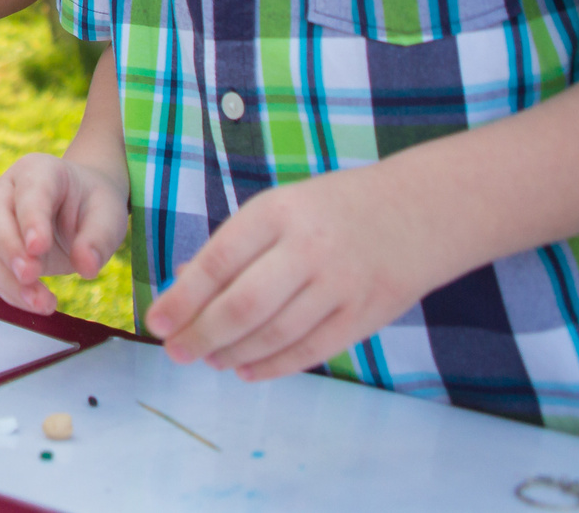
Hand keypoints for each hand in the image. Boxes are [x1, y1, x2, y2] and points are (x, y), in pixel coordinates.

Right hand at [0, 153, 130, 315]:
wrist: (80, 208)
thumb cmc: (93, 204)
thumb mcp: (109, 214)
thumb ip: (99, 238)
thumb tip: (86, 268)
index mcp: (39, 171)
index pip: (30, 191)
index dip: (31, 219)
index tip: (38, 248)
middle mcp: (9, 191)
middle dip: (9, 249)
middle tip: (30, 276)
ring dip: (11, 279)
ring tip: (41, 303)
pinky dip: (12, 292)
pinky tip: (34, 304)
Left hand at [145, 163, 436, 380]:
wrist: (421, 210)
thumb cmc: (333, 209)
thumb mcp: (280, 208)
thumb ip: (234, 246)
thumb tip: (182, 285)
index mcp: (278, 212)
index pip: (219, 260)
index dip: (184, 297)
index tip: (156, 322)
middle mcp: (308, 247)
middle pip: (244, 305)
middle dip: (202, 334)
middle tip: (176, 352)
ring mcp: (340, 284)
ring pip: (275, 333)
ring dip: (233, 353)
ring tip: (209, 359)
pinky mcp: (364, 315)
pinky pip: (310, 351)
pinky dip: (273, 365)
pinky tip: (245, 369)